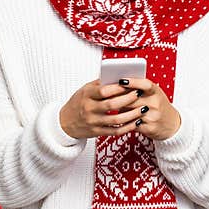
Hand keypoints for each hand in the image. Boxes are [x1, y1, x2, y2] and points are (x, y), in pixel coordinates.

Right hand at [59, 77, 181, 140]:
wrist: (65, 122)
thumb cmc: (78, 102)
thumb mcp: (85, 90)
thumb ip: (100, 84)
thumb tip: (118, 76)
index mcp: (86, 95)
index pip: (103, 91)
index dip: (118, 87)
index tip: (131, 83)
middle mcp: (89, 109)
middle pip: (112, 105)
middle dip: (128, 99)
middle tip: (140, 94)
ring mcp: (93, 122)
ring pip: (116, 120)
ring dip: (132, 115)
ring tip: (143, 109)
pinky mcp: (97, 132)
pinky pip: (115, 131)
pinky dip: (127, 127)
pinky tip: (136, 122)